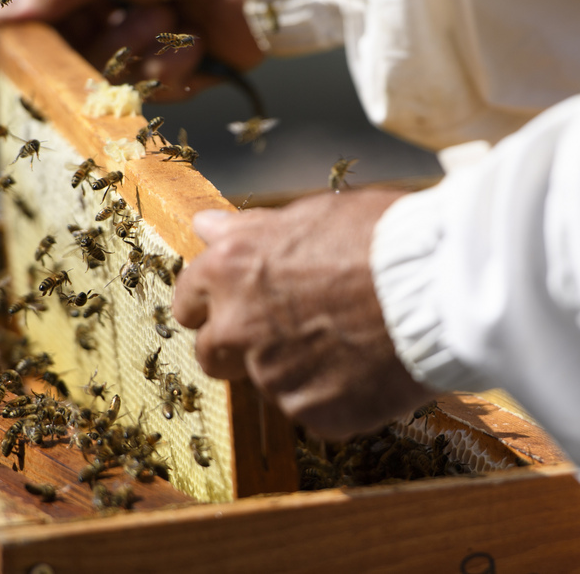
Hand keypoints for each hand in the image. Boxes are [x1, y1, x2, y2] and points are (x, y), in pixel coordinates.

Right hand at [0, 0, 263, 100]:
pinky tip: (195, 37)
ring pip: (113, 79)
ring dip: (142, 47)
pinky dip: (175, 63)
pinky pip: (157, 90)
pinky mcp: (182, 70)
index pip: (37, 16)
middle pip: (73, 58)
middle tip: (126, 19)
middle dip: (101, 42)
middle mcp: (114, 13)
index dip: (10, 39)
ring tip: (172, 13)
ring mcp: (148, 44)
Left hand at [172, 190, 436, 437]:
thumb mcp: (309, 215)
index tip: (229, 307)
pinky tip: (367, 369)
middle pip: (212, 354)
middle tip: (283, 333)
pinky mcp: (312, 413)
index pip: (187, 301)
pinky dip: (334, 397)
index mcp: (229, 271)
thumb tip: (206, 225)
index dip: (209, 305)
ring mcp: (273, 375)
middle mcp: (238, 327)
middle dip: (236, 348)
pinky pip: (313, 411)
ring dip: (293, 370)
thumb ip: (250, 230)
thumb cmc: (380, 239)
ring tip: (346, 342)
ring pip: (268, 383)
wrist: (441, 286)